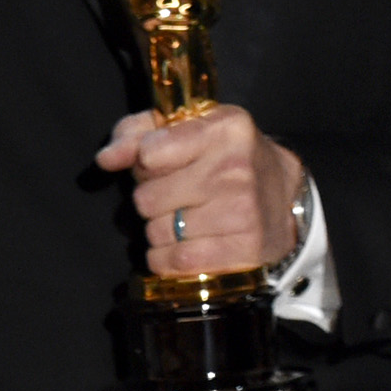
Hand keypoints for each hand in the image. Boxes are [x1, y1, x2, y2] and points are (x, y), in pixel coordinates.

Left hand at [95, 103, 305, 275]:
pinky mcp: (245, 248)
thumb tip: (106, 159)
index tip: (159, 164)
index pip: (150, 153)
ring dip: (161, 231)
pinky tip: (184, 245)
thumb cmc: (224, 159)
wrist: (284, 197)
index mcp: (225, 129)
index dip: (144, 164)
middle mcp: (235, 168)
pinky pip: (175, 261)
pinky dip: (168, 258)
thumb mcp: (186, 129)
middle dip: (152, 200)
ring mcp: (242, 211)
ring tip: (186, 220)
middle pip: (146, 199)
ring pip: (157, 232)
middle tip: (177, 195)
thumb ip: (136, 134)